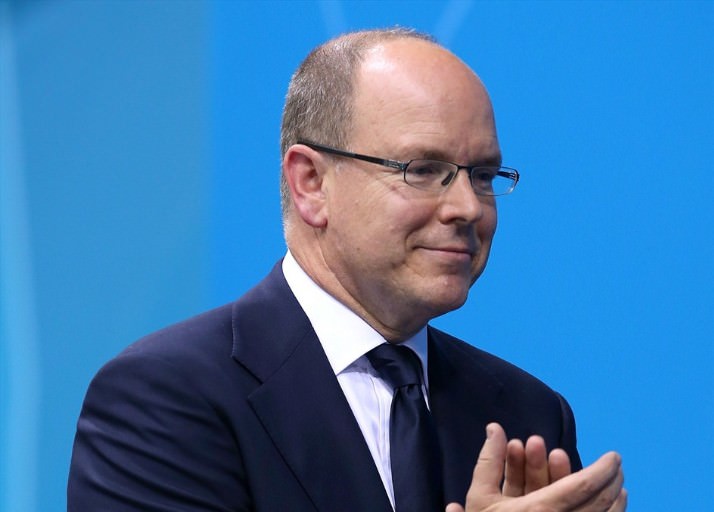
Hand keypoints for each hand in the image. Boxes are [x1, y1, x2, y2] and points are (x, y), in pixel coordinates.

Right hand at [445, 423, 626, 511]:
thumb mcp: (480, 497)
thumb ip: (490, 461)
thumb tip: (495, 427)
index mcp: (539, 510)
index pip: (581, 486)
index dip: (601, 470)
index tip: (614, 457)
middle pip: (597, 502)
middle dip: (610, 481)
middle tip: (617, 467)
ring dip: (614, 501)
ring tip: (620, 486)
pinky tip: (613, 507)